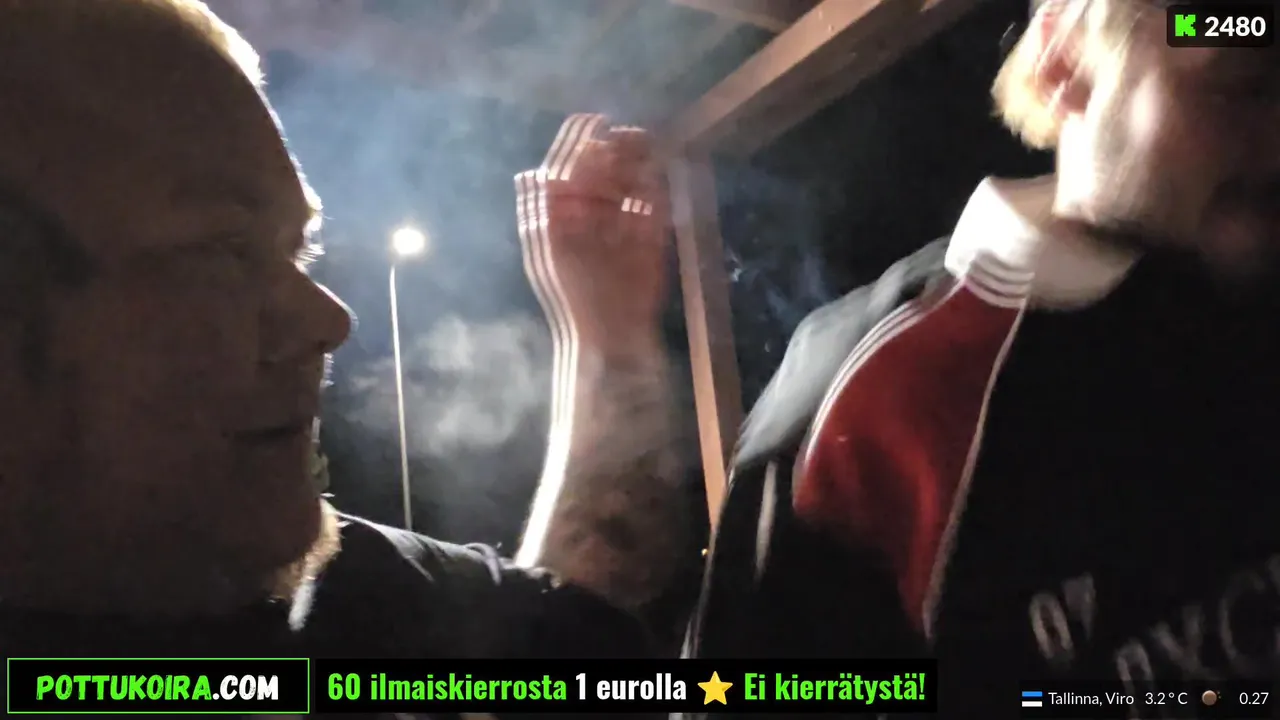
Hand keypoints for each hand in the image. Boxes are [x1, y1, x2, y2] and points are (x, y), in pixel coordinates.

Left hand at [515, 114, 669, 354]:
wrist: (608, 332)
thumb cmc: (570, 291)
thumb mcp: (547, 248)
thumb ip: (540, 209)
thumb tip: (530, 172)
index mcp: (564, 207)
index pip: (571, 161)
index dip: (581, 139)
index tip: (596, 120)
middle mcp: (594, 207)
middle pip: (606, 164)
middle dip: (616, 145)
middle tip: (629, 134)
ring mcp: (624, 219)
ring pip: (632, 176)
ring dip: (639, 158)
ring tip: (645, 144)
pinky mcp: (652, 234)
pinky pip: (656, 201)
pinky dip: (656, 186)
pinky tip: (654, 176)